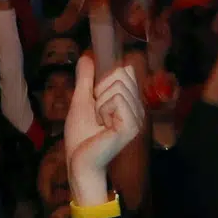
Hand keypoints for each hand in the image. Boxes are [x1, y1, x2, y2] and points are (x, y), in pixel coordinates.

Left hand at [64, 55, 140, 199]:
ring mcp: (137, 117)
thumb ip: (85, 78)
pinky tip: (104, 127)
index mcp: (129, 102)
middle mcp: (137, 108)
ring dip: (100, 103)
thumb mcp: (81, 99)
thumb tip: (87, 55)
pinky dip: (103, 110)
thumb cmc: (81, 137)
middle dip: (100, 90)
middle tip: (98, 114)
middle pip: (121, 73)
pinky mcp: (132, 124)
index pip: (125, 71)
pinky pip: (116, 98)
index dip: (104, 81)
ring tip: (100, 123)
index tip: (97, 101)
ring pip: (117, 85)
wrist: (79, 162)